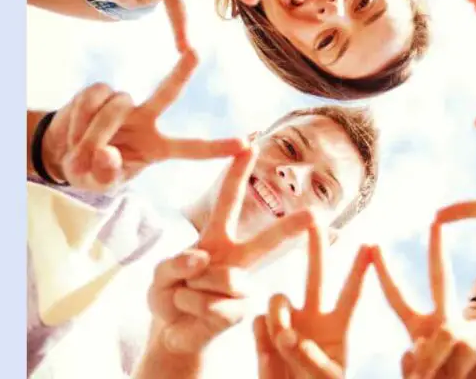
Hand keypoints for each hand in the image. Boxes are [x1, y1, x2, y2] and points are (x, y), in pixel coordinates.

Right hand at [41, 50, 246, 190]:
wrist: (61, 153)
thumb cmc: (91, 171)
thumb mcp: (100, 183)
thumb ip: (107, 174)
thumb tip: (106, 154)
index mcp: (157, 148)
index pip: (192, 149)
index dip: (217, 147)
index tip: (245, 143)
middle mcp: (146, 120)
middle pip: (166, 93)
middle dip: (181, 72)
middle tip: (196, 53)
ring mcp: (123, 104)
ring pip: (117, 104)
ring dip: (96, 130)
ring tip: (81, 148)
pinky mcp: (99, 92)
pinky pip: (93, 98)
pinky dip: (80, 118)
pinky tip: (74, 130)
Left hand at [147, 148, 314, 352]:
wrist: (170, 332)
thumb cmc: (170, 295)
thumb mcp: (161, 274)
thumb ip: (177, 263)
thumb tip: (204, 261)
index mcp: (217, 238)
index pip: (228, 201)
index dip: (237, 173)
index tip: (251, 143)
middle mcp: (236, 258)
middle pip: (265, 242)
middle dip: (289, 228)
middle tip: (314, 216)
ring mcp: (241, 286)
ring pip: (218, 277)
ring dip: (188, 288)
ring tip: (185, 297)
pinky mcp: (240, 312)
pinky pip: (212, 305)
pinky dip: (190, 308)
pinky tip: (191, 314)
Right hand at [253, 224, 373, 377]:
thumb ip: (310, 357)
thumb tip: (288, 334)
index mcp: (337, 329)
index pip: (351, 294)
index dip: (360, 270)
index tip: (370, 245)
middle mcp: (312, 320)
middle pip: (316, 275)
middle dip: (316, 247)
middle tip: (316, 220)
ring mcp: (287, 324)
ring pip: (279, 299)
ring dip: (280, 316)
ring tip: (283, 344)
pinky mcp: (263, 335)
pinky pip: (258, 321)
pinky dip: (262, 335)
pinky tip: (267, 352)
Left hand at [372, 222, 475, 377]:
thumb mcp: (422, 378)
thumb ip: (413, 363)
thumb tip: (417, 345)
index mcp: (424, 330)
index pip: (399, 300)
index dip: (385, 275)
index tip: (373, 246)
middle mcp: (449, 323)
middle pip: (441, 279)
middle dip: (437, 250)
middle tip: (435, 221)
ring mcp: (474, 331)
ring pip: (445, 334)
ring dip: (435, 368)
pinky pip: (462, 348)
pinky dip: (452, 371)